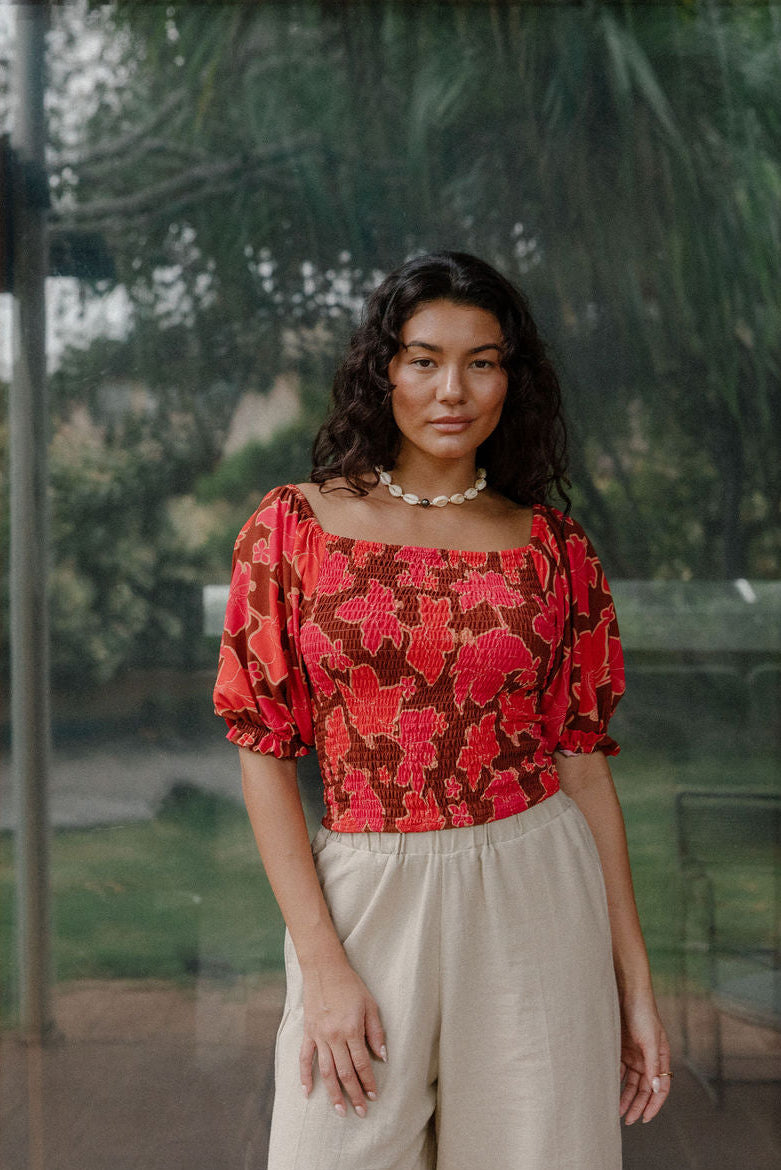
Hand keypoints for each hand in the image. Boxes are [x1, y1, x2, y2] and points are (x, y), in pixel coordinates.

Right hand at [299, 954, 385, 1117]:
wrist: (324, 969)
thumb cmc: (351, 985)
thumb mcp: (370, 1005)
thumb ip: (376, 1032)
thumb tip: (382, 1056)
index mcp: (351, 1029)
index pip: (361, 1063)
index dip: (368, 1082)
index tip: (373, 1096)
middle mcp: (334, 1036)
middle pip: (344, 1072)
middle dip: (354, 1094)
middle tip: (361, 1112)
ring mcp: (319, 1035)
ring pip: (325, 1071)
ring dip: (333, 1093)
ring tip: (339, 1110)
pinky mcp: (308, 1032)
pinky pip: (304, 1058)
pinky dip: (304, 1076)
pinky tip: (307, 1093)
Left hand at [619, 990, 671, 1123]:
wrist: (624, 991)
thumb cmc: (642, 1012)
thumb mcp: (650, 1039)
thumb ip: (653, 1065)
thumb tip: (656, 1090)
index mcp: (660, 1057)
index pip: (661, 1087)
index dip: (654, 1104)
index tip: (645, 1119)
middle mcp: (648, 1059)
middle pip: (645, 1088)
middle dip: (638, 1105)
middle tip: (628, 1121)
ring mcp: (634, 1054)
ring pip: (631, 1082)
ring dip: (626, 1097)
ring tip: (617, 1112)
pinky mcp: (620, 1049)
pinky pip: (618, 1070)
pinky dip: (615, 1082)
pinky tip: (608, 1092)